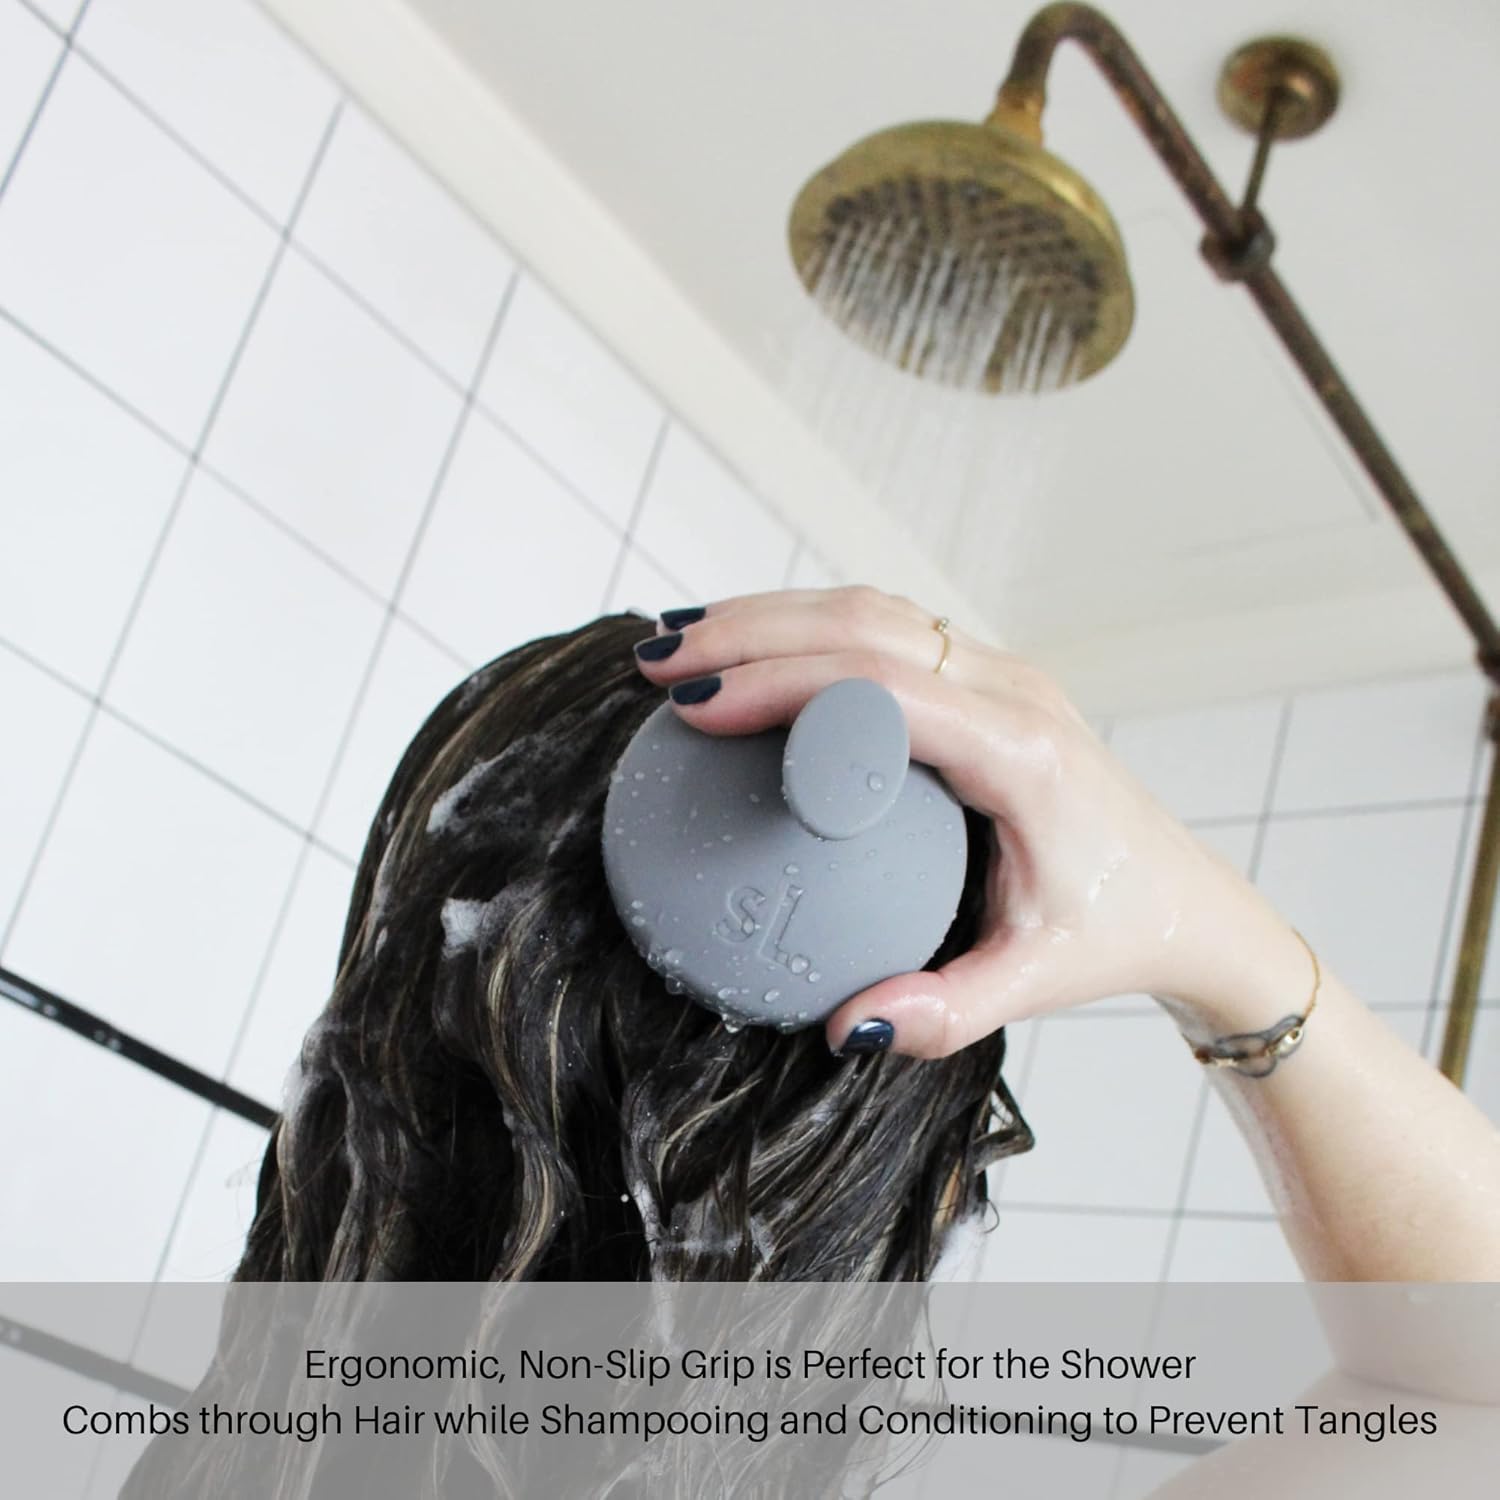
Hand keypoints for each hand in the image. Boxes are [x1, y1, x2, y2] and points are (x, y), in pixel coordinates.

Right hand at [631, 586, 1309, 1057]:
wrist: (1184, 897)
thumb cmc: (1112, 930)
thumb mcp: (1036, 982)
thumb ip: (945, 1009)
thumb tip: (843, 1026)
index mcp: (1023, 752)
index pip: (885, 692)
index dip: (786, 686)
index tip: (699, 708)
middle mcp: (1014, 692)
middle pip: (868, 624)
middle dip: (753, 632)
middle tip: (660, 663)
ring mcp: (1004, 674)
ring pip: (876, 610)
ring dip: (774, 615)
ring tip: (683, 641)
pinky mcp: (988, 680)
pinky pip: (891, 632)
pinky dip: (811, 629)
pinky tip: (753, 653)